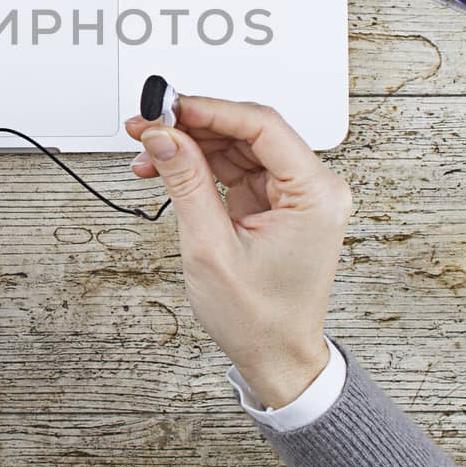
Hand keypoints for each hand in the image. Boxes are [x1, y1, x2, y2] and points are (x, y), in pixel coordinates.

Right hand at [126, 97, 351, 408]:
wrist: (276, 358)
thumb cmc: (259, 319)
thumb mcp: (211, 249)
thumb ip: (186, 184)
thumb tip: (165, 138)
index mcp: (316, 195)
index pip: (263, 126)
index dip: (211, 110)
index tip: (169, 108)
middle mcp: (313, 189)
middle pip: (249, 131)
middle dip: (195, 126)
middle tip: (149, 126)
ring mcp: (295, 195)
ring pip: (238, 146)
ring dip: (193, 146)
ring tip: (150, 151)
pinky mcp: (276, 204)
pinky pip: (236, 168)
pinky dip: (201, 166)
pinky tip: (169, 167)